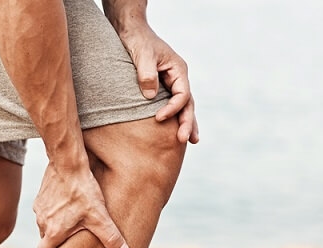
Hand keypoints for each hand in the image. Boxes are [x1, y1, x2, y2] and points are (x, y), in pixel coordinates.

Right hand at [33, 159, 127, 247]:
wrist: (67, 162)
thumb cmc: (83, 190)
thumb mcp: (99, 215)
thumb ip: (110, 236)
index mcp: (53, 232)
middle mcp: (42, 222)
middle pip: (45, 240)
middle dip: (55, 243)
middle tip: (69, 244)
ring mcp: (39, 209)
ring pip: (45, 224)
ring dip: (55, 225)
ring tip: (72, 221)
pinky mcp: (41, 196)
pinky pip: (46, 209)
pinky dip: (54, 211)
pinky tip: (68, 204)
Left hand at [119, 25, 198, 143]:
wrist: (131, 31)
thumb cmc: (138, 40)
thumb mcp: (142, 55)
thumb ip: (146, 75)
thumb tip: (150, 97)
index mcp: (178, 70)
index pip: (182, 94)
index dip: (172, 108)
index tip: (158, 118)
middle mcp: (178, 77)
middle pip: (187, 104)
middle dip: (186, 122)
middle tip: (183, 140)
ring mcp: (171, 83)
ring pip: (183, 106)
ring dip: (186, 123)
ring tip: (191, 141)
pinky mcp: (162, 88)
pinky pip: (172, 105)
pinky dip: (175, 118)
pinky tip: (175, 131)